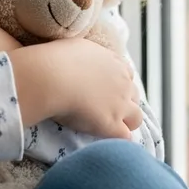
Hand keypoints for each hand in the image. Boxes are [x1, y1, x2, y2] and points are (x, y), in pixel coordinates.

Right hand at [10, 39, 141, 138]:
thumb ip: (88, 56)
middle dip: (124, 103)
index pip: (127, 74)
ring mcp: (120, 105)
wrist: (52, 77)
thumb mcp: (78, 47)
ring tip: (108, 128)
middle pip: (134, 95)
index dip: (117, 83)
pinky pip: (125, 137)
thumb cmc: (57, 59)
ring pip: (136, 118)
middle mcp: (122, 82)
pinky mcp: (112, 124)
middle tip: (105, 109)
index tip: (104, 89)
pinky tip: (104, 141)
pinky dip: (117, 140)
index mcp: (114, 63)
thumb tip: (82, 60)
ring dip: (126, 122)